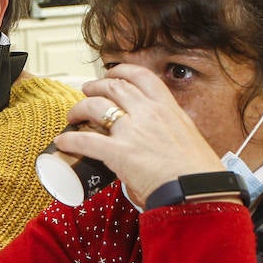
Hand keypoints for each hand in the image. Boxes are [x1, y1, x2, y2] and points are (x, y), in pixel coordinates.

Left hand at [54, 64, 222, 206]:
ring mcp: (132, 131)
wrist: (198, 191)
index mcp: (169, 109)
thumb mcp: (190, 139)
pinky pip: (85, 140)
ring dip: (79, 108)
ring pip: (96, 107)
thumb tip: (163, 142)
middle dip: (96, 87)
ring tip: (73, 115)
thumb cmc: (199, 173)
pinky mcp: (119, 153)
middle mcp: (149, 113)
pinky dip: (70, 139)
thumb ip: (173, 133)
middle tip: (87, 91)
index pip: (142, 77)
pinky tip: (63, 141)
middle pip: (114, 87)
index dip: (122, 72)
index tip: (113, 74)